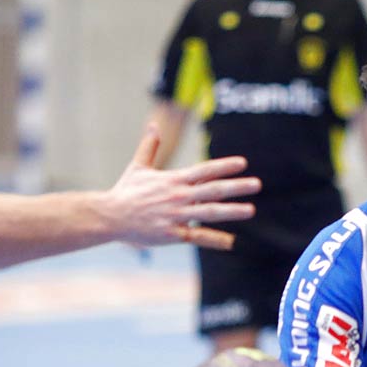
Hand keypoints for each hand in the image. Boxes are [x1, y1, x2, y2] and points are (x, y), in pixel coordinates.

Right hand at [103, 124, 260, 249]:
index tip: (242, 163)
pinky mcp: (171, 234)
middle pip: (212, 190)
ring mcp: (176, 216)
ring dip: (231, 211)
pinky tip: (231, 242)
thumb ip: (149, 147)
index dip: (224, 166)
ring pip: (209, 213)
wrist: (109, 216)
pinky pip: (197, 236)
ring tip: (251, 210)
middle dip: (236, 187)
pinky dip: (214, 239)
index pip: (204, 170)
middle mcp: (178, 197)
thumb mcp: (138, 167)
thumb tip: (153, 125)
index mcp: (173, 180)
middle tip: (257, 185)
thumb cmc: (125, 192)